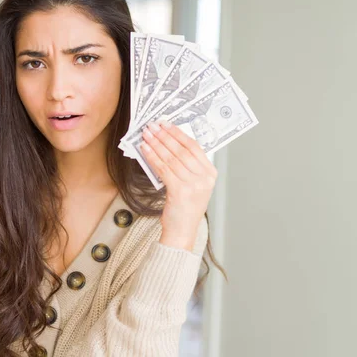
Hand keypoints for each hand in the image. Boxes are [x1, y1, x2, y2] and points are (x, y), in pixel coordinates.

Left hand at [140, 121, 217, 250]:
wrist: (182, 232)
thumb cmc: (185, 208)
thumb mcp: (193, 185)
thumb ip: (187, 166)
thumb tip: (168, 143)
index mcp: (210, 173)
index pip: (194, 147)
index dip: (178, 133)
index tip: (166, 124)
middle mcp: (205, 178)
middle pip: (181, 150)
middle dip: (164, 136)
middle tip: (152, 126)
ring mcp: (193, 185)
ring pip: (171, 158)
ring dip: (156, 144)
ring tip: (146, 135)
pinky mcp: (180, 191)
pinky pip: (163, 169)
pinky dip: (153, 157)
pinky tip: (145, 150)